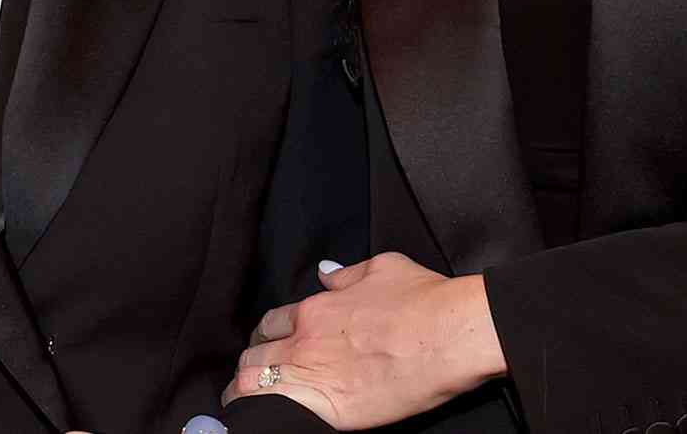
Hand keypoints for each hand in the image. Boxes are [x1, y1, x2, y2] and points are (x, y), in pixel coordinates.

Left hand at [221, 254, 506, 428]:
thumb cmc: (423, 299)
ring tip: (240, 403)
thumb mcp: (383, 268)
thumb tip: (326, 271)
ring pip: (253, 384)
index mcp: (317, 309)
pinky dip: (261, 416)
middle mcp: (306, 341)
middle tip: (253, 376)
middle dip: (250, 364)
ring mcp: (314, 375)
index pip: (272, 322)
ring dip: (243, 392)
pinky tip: (258, 421)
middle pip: (255, 354)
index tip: (269, 344)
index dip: (266, 335)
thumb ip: (347, 273)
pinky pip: (275, 413)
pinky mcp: (329, 408)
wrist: (446, 333)